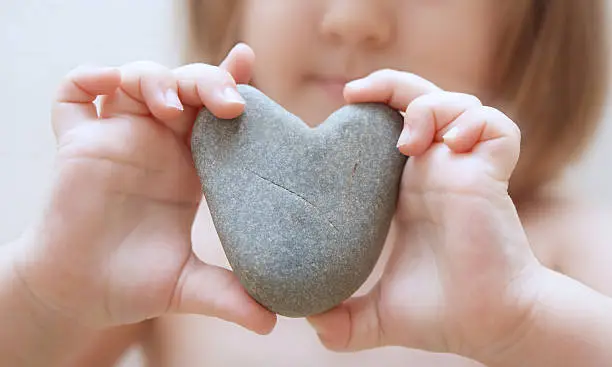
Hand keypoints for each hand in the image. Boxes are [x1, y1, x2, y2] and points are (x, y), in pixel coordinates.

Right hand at [11, 44, 275, 333]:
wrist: (79, 295)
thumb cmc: (133, 284)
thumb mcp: (186, 285)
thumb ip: (227, 296)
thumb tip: (272, 323)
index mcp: (191, 165)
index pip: (214, 111)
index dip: (231, 85)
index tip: (249, 66)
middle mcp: (157, 144)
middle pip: (183, 86)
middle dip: (204, 80)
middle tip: (226, 102)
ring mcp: (117, 138)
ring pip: (136, 80)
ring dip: (155, 79)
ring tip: (172, 109)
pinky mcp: (77, 143)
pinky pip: (74, 94)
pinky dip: (88, 79)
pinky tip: (107, 85)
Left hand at [308, 69, 543, 359]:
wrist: (488, 326)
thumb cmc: (440, 314)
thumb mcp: (376, 315)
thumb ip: (340, 321)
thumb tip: (304, 323)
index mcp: (407, 190)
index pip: (389, 128)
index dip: (369, 108)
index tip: (340, 107)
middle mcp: (436, 172)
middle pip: (420, 101)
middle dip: (391, 86)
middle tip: (355, 95)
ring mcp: (466, 170)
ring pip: (459, 104)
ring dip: (431, 105)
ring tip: (411, 142)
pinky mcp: (493, 176)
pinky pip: (497, 128)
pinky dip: (477, 124)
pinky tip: (452, 148)